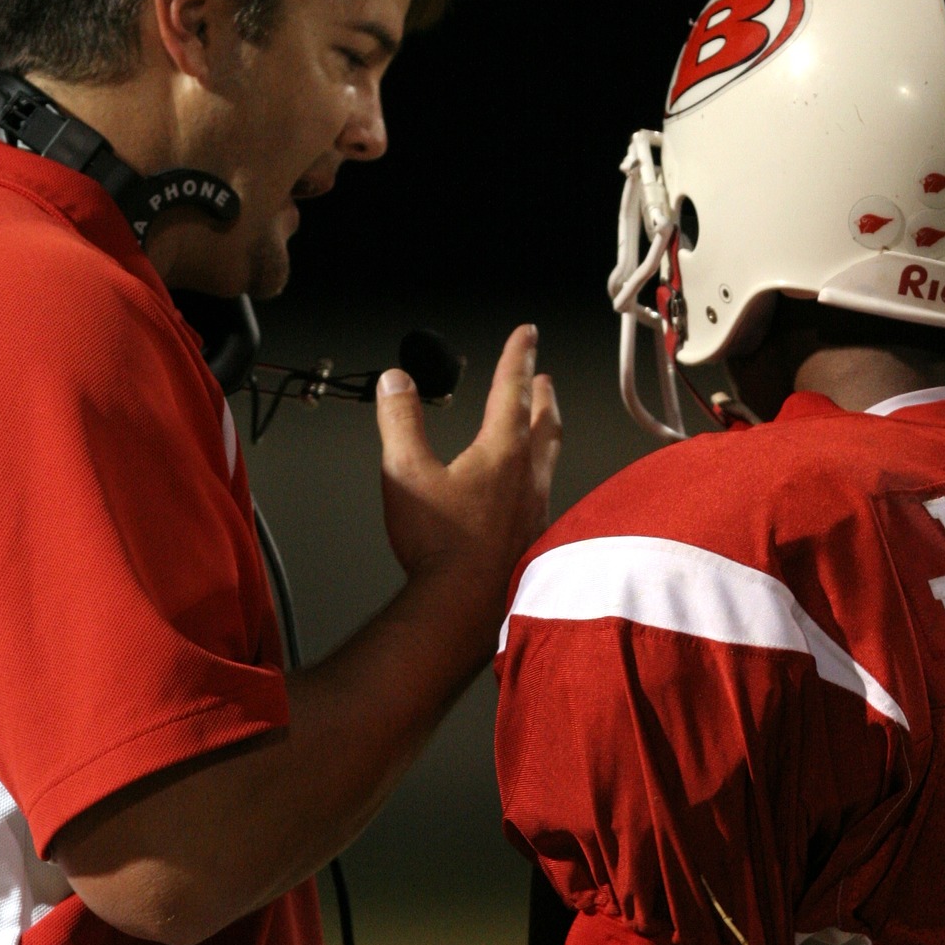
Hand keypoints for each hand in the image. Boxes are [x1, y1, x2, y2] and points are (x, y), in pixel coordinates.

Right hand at [375, 323, 561, 633]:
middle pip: (543, 422)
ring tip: (541, 426)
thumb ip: (400, 421)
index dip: (517, 356)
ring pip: (549, 457)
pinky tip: (529, 489)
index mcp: (502, 451)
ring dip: (545, 432)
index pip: (512, 389)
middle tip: (542, 378)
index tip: (526, 334)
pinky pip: (544, 493)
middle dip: (541, 394)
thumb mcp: (405, 472)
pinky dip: (539, 475)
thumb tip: (395, 382)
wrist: (465, 609)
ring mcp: (536, 509)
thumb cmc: (441, 546)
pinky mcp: (535, 540)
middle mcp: (528, 476)